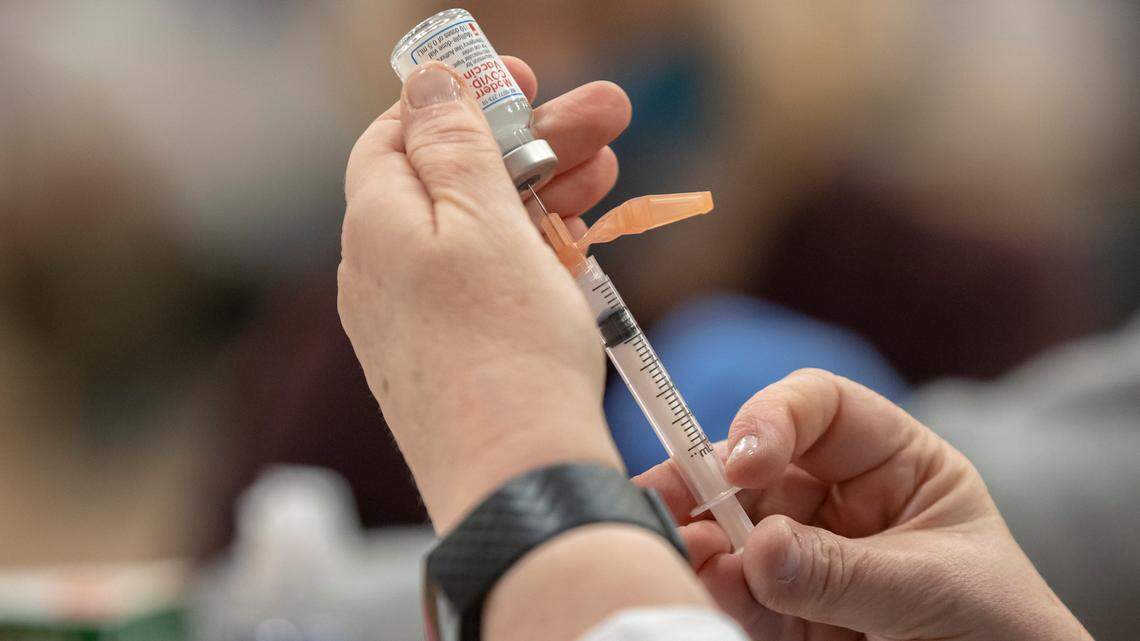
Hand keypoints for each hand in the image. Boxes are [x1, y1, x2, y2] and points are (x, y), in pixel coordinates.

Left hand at [338, 59, 630, 531]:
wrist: (521, 485)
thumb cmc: (507, 350)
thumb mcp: (483, 221)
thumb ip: (453, 143)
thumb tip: (425, 82)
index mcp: (375, 223)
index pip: (398, 131)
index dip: (460, 96)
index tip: (525, 81)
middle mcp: (380, 270)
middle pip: (454, 177)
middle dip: (532, 141)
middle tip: (608, 116)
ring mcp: (414, 319)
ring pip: (479, 231)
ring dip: (545, 194)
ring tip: (610, 173)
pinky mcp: (450, 358)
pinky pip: (487, 284)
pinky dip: (533, 254)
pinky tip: (578, 240)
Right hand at [636, 369, 1090, 640]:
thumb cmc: (998, 628)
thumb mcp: (929, 587)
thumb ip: (841, 570)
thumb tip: (756, 548)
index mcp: (892, 464)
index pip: (821, 409)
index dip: (774, 417)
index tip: (745, 462)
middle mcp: (838, 500)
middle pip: (755, 466)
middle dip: (708, 481)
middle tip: (660, 499)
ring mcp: (806, 554)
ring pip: (731, 528)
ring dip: (697, 537)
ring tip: (676, 554)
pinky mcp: (783, 609)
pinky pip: (734, 589)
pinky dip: (709, 588)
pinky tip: (695, 588)